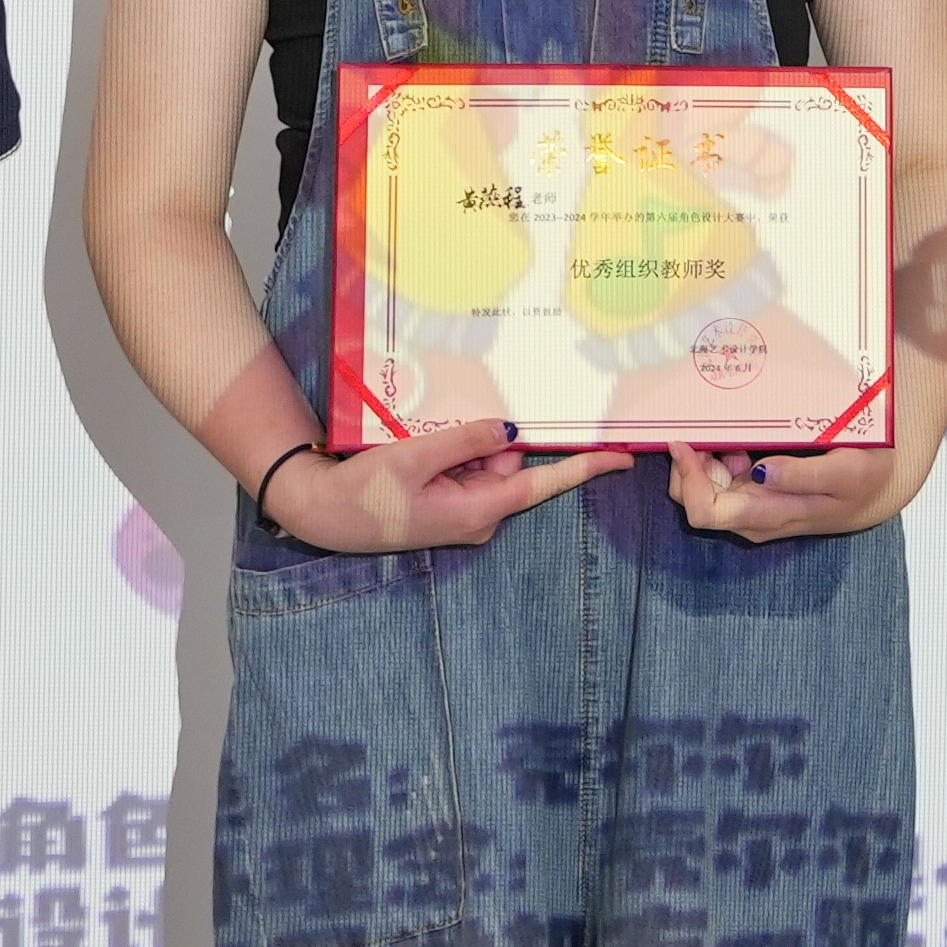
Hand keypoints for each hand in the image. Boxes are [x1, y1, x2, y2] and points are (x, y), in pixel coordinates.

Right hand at [273, 413, 627, 551]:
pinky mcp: (448, 506)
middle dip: (484, 442)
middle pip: (509, 464)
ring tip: (415, 452)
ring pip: (484, 463)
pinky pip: (464, 469)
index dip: (585, 468)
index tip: (624, 457)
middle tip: (435, 442)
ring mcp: (464, 512)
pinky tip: (416, 456)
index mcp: (478, 511)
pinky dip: (449, 456)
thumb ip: (466, 441)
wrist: (322, 515)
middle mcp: (479, 516)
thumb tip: (513, 430)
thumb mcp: (414, 458)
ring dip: (459, 448)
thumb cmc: (364, 493)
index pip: (544, 485)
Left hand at [659, 418, 930, 540]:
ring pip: (703, 490)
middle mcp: (752, 518)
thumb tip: (762, 472)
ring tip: (722, 429)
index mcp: (768, 515)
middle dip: (688, 466)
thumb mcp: (846, 472)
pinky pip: (721, 481)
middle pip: (693, 501)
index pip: (706, 512)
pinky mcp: (756, 497)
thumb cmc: (865, 480)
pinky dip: (719, 458)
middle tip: (700, 427)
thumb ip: (804, 475)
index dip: (688, 479)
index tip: (685, 441)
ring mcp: (752, 509)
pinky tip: (739, 439)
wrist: (879, 492)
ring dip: (702, 459)